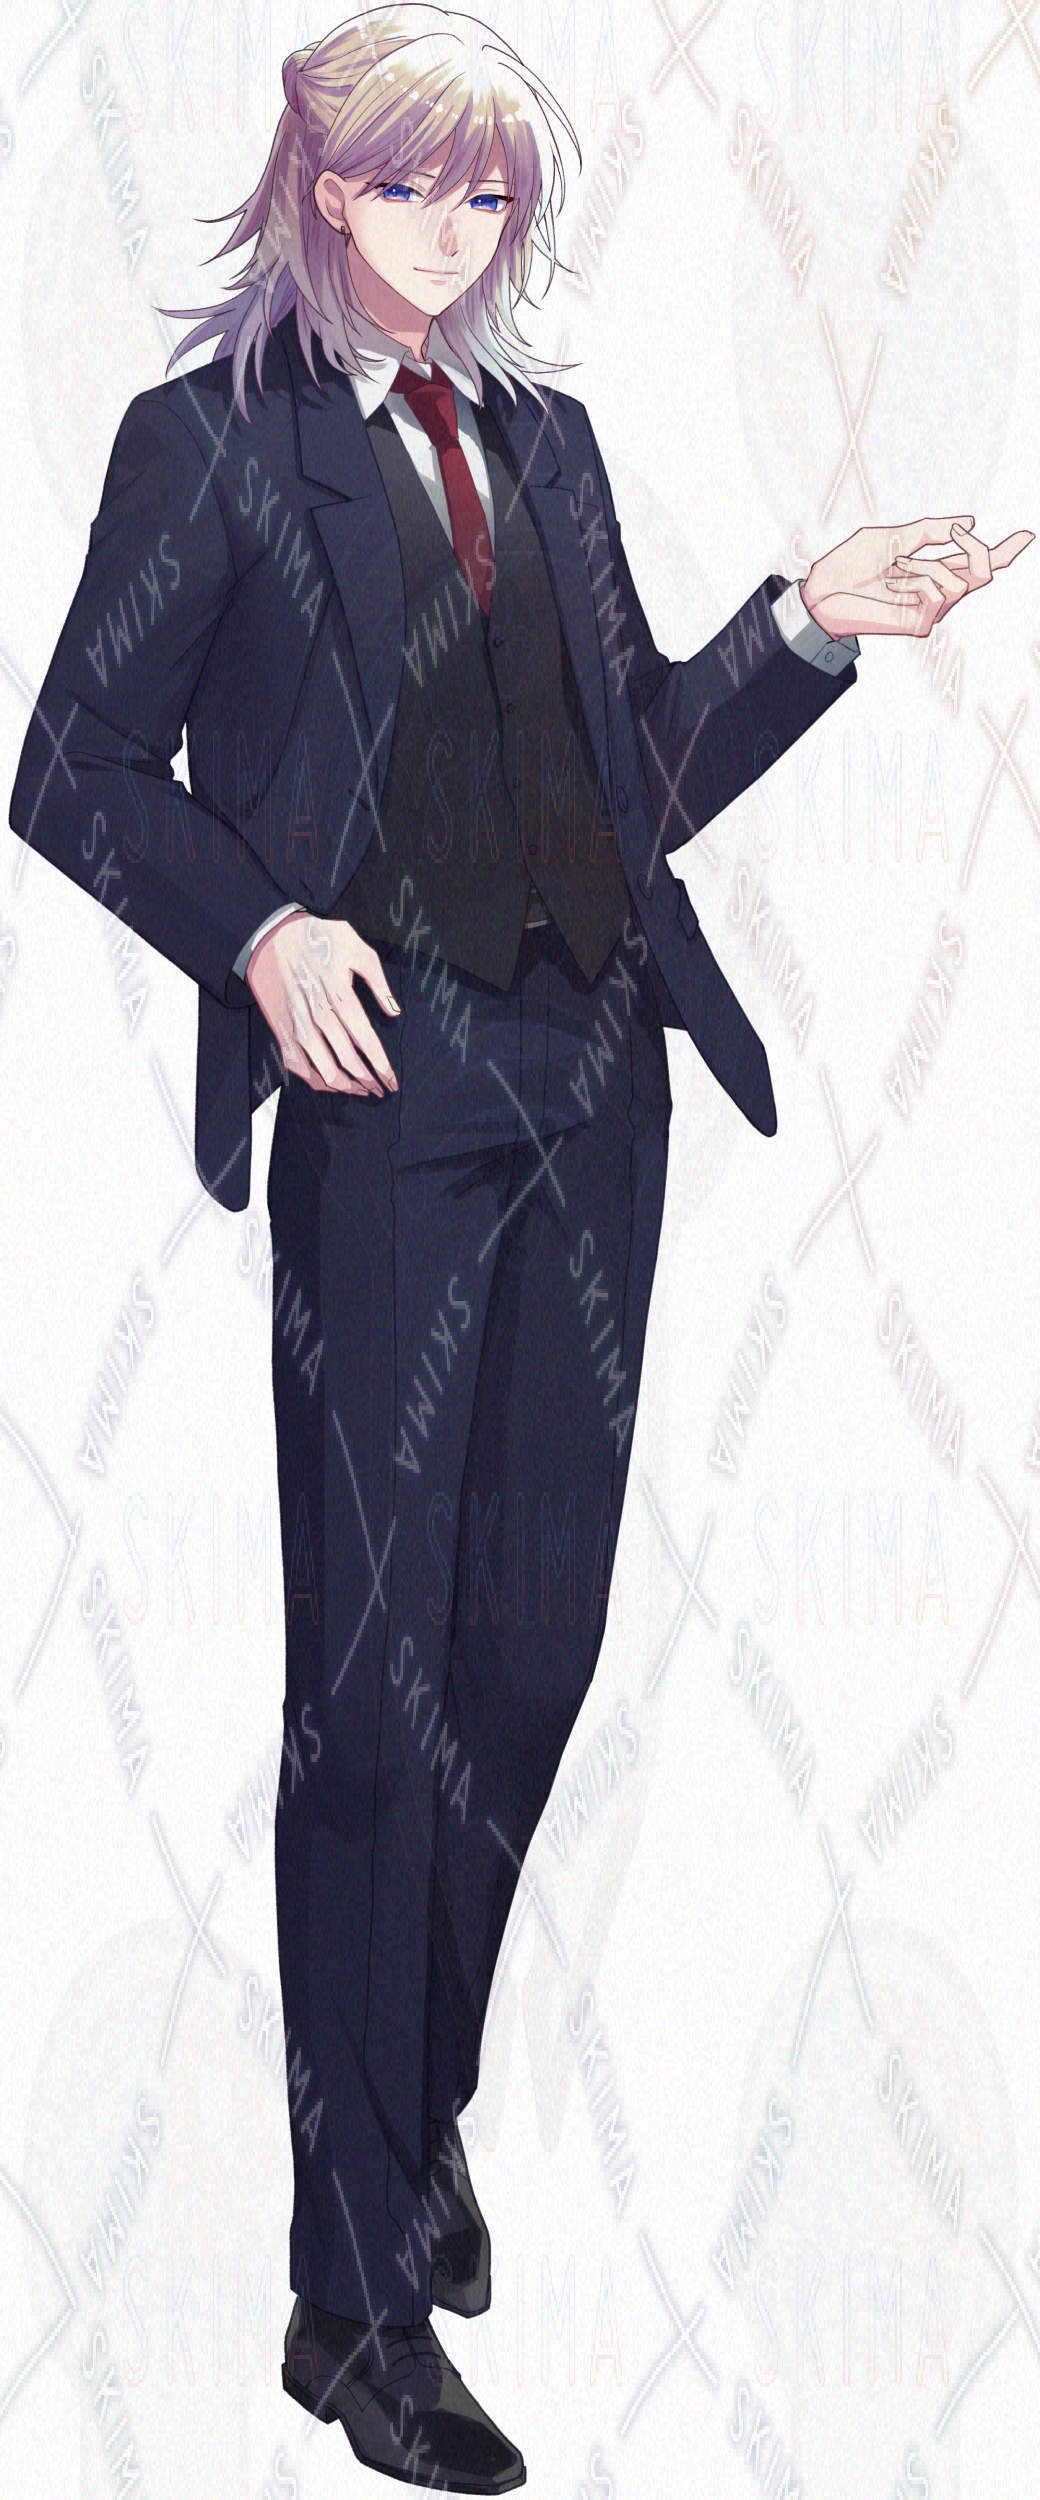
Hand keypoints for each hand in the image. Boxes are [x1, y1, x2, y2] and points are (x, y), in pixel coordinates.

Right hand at [246, 910, 400, 1094]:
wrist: (271, 935)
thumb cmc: (318, 938)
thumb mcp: (355, 946)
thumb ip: (378, 979)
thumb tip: (395, 1011)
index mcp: (340, 995)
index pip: (365, 1041)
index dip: (381, 1065)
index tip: (392, 1081)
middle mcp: (319, 1015)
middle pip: (348, 1060)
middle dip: (368, 1080)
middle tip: (380, 1090)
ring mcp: (297, 1025)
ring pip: (323, 1069)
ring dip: (345, 1085)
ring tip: (360, 1090)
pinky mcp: (281, 1029)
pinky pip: (297, 1065)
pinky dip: (314, 1080)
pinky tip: (329, 1085)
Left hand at [802, 513, 1035, 640]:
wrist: (823, 590)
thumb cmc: (850, 564)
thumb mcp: (895, 538)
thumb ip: (930, 532)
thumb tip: (970, 523)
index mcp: (933, 569)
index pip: (975, 562)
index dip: (1004, 551)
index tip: (1028, 534)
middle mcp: (936, 591)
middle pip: (982, 573)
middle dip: (987, 552)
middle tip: (976, 532)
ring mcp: (929, 610)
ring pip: (959, 581)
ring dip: (926, 566)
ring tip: (894, 570)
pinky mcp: (919, 624)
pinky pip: (939, 592)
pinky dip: (918, 578)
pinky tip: (893, 581)